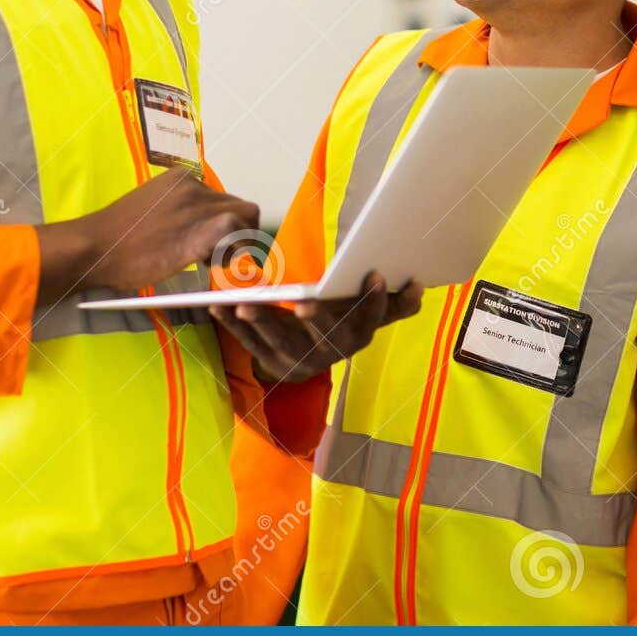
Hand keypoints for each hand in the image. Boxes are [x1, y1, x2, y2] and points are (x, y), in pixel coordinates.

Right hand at [35, 171, 260, 300]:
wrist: (95, 247)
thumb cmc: (117, 237)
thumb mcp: (152, 209)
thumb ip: (178, 211)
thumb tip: (200, 228)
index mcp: (182, 179)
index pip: (224, 198)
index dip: (223, 224)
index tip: (208, 244)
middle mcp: (194, 186)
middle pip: (241, 207)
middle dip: (238, 234)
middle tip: (214, 256)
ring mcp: (197, 206)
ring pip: (245, 218)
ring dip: (237, 243)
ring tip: (209, 261)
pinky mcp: (198, 230)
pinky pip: (235, 234)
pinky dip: (231, 251)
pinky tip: (207, 264)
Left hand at [209, 271, 424, 382]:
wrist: (309, 356)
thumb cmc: (342, 321)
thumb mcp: (370, 313)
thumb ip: (395, 303)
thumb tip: (418, 286)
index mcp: (356, 337)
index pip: (369, 322)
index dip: (374, 302)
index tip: (375, 274)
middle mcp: (329, 354)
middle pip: (326, 338)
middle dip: (317, 319)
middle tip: (304, 303)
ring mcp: (297, 360)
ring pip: (281, 343)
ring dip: (264, 323)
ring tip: (247, 304)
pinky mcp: (268, 360)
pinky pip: (249, 344)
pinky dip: (233, 326)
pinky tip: (218, 306)